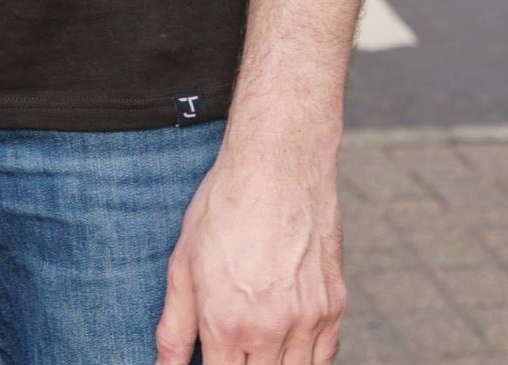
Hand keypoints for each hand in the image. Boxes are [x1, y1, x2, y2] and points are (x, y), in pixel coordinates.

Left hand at [154, 134, 345, 364]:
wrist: (279, 162)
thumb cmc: (227, 204)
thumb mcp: (183, 263)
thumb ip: (173, 328)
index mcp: (227, 323)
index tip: (212, 357)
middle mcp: (272, 328)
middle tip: (234, 345)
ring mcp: (308, 319)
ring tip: (256, 343)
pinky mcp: (334, 305)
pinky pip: (325, 356)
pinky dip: (305, 358)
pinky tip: (286, 341)